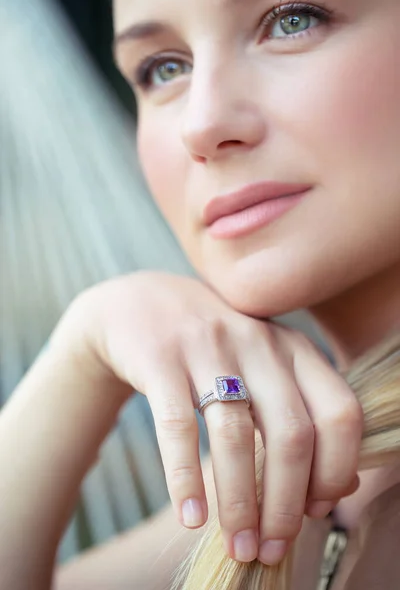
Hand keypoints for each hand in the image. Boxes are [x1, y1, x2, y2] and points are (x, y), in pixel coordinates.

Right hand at [57, 272, 362, 564]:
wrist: (138, 304)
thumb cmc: (210, 347)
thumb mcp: (263, 365)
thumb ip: (303, 413)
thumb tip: (347, 484)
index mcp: (293, 346)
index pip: (339, 412)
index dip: (335, 469)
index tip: (316, 512)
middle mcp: (258, 340)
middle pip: (292, 434)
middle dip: (285, 504)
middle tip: (270, 547)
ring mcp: (208, 345)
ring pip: (235, 436)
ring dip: (239, 502)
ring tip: (238, 544)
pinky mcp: (160, 357)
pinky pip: (177, 427)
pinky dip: (186, 478)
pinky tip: (191, 516)